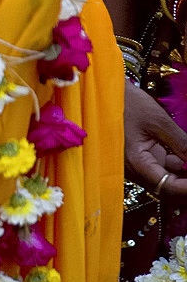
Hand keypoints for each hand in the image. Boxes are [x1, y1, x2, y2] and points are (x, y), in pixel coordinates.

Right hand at [124, 80, 186, 198]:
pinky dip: (178, 168)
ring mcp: (137, 165)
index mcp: (136, 163)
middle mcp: (134, 170)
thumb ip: (181, 143)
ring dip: (184, 178)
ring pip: (166, 182)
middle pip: (167, 190)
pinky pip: (161, 170)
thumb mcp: (157, 120)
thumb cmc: (125, 102)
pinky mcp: (140, 158)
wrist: (103, 92)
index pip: (169, 187)